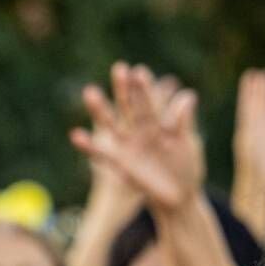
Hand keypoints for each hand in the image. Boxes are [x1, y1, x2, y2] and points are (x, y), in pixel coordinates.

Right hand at [70, 61, 203, 210]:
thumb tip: (188, 96)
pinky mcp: (119, 163)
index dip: (145, 89)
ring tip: (90, 92)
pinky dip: (88, 145)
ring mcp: (128, 145)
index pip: (150, 102)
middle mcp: (140, 130)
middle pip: (129, 107)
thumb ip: (184, 123)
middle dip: (124, 89)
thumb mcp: (188, 145)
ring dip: (100, 109)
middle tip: (119, 68)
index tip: (139, 72)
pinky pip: (101, 153)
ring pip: (111, 124)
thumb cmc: (187, 167)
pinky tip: (75, 135)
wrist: (179, 196)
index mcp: (158, 123)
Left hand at [232, 69, 264, 193]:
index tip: (253, 74)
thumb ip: (253, 122)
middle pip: (264, 104)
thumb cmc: (250, 164)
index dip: (251, 89)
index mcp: (248, 125)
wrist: (260, 183)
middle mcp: (261, 128)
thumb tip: (254, 108)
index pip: (250, 103)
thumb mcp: (248, 139)